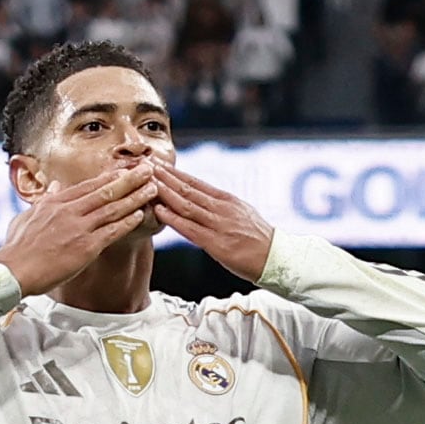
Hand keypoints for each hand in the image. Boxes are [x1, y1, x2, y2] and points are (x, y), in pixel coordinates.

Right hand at [0, 165, 159, 295]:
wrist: (13, 270)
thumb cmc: (17, 248)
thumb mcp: (27, 216)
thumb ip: (45, 200)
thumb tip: (55, 186)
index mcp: (55, 202)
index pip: (88, 185)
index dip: (110, 176)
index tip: (126, 169)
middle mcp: (69, 211)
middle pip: (105, 191)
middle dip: (130, 179)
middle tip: (148, 169)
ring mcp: (79, 228)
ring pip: (113, 208)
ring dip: (135, 197)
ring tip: (152, 188)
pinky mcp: (85, 247)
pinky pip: (112, 231)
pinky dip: (127, 222)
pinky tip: (141, 215)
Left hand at [151, 164, 274, 281]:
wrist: (277, 257)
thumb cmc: (259, 239)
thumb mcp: (242, 213)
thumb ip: (222, 206)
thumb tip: (204, 199)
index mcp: (228, 200)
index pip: (196, 183)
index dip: (176, 174)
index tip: (160, 165)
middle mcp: (222, 209)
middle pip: (188, 190)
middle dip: (166, 178)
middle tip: (147, 167)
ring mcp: (219, 225)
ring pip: (187, 205)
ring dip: (165, 193)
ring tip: (148, 183)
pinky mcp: (217, 244)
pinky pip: (190, 229)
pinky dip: (173, 219)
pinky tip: (159, 211)